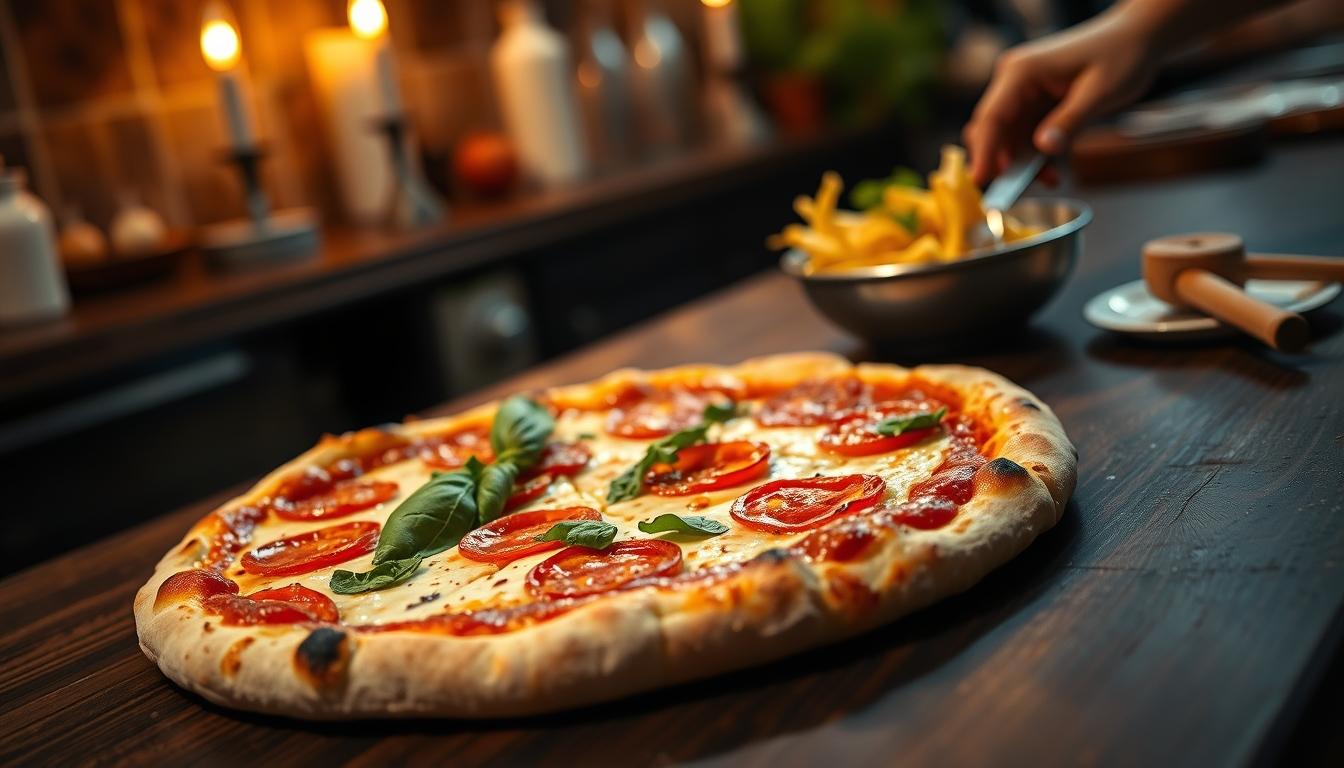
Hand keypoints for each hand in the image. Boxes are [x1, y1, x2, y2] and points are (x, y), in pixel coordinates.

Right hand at [963, 11, 1161, 185]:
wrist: (1137, 38)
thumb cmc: (1121, 55)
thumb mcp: (1100, 92)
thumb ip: (1070, 122)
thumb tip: (1043, 149)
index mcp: (1022, 72)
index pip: (992, 117)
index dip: (983, 151)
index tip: (979, 180)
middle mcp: (1014, 80)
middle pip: (991, 129)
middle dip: (1001, 161)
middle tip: (1016, 191)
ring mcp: (1022, 91)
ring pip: (1006, 137)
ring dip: (1020, 163)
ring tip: (1049, 178)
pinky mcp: (1033, 102)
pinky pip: (1023, 136)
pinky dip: (1033, 156)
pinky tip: (1051, 170)